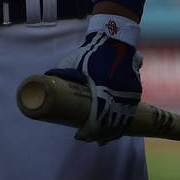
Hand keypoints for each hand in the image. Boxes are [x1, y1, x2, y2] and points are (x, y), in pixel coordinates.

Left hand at [45, 16, 141, 144]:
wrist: (115, 39)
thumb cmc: (91, 52)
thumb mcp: (73, 63)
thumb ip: (61, 75)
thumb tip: (44, 83)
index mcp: (102, 90)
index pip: (97, 119)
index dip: (89, 131)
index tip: (79, 136)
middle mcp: (118, 96)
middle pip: (110, 125)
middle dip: (98, 135)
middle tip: (87, 139)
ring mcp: (129, 95)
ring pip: (122, 122)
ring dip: (111, 133)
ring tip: (100, 140)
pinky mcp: (135, 92)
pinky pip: (130, 113)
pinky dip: (123, 124)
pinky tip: (116, 131)